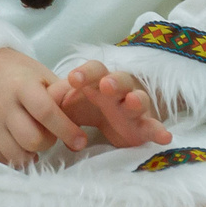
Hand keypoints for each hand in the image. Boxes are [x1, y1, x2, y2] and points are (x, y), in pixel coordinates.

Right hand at [0, 47, 85, 167]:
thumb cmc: (19, 73)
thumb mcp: (43, 76)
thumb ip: (63, 100)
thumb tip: (79, 136)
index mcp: (22, 85)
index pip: (46, 112)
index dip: (66, 129)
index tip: (80, 141)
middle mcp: (3, 104)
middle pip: (32, 139)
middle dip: (48, 142)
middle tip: (50, 135)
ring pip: (16, 154)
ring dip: (31, 153)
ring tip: (35, 141)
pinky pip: (0, 157)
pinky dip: (15, 156)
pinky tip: (21, 146)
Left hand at [52, 60, 171, 148]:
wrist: (112, 121)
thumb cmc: (89, 107)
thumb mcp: (70, 105)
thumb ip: (56, 103)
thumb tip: (40, 105)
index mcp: (99, 81)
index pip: (95, 70)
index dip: (86, 73)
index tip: (73, 79)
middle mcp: (119, 90)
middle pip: (120, 79)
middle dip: (113, 81)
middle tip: (105, 86)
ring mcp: (134, 107)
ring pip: (139, 99)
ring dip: (136, 100)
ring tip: (132, 102)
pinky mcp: (144, 126)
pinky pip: (153, 127)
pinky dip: (159, 131)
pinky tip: (165, 137)